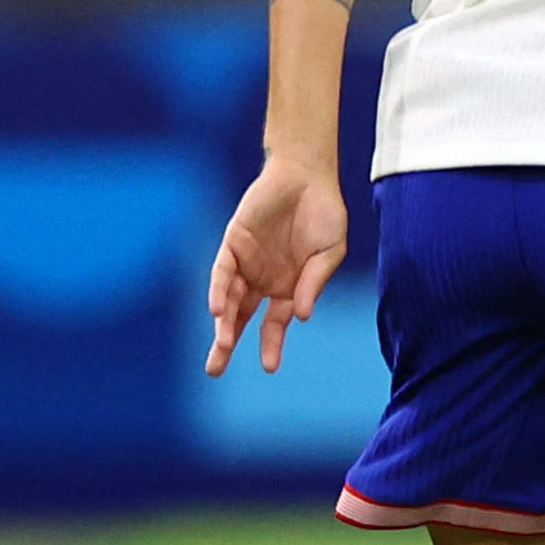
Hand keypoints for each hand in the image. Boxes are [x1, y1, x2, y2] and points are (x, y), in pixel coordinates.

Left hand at [206, 161, 346, 375]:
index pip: (274, 323)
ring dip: (223, 323)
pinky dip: (220, 290)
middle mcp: (263, 279)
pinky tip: (219, 309)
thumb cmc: (324, 213)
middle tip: (214, 370)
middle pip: (241, 318)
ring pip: (229, 299)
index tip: (269, 367)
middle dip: (227, 343)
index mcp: (288, 287)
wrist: (306, 175)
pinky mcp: (234, 242)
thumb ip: (314, 283)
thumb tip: (300, 316)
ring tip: (221, 345)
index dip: (271, 344)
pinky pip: (223, 271)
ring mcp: (247, 262)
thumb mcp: (330, 253)